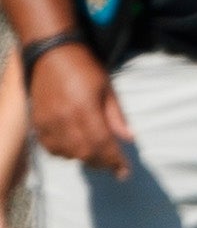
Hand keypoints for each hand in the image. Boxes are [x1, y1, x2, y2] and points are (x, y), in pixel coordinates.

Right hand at [28, 46, 132, 179]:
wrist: (51, 55)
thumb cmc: (84, 69)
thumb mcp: (108, 89)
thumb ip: (116, 116)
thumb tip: (129, 138)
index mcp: (84, 110)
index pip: (102, 144)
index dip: (115, 161)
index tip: (124, 173)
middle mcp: (63, 119)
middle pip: (84, 153)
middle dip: (102, 163)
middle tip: (113, 166)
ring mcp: (47, 122)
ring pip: (66, 154)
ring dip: (83, 159)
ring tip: (96, 156)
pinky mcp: (36, 122)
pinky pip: (50, 148)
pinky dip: (64, 153)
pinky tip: (74, 149)